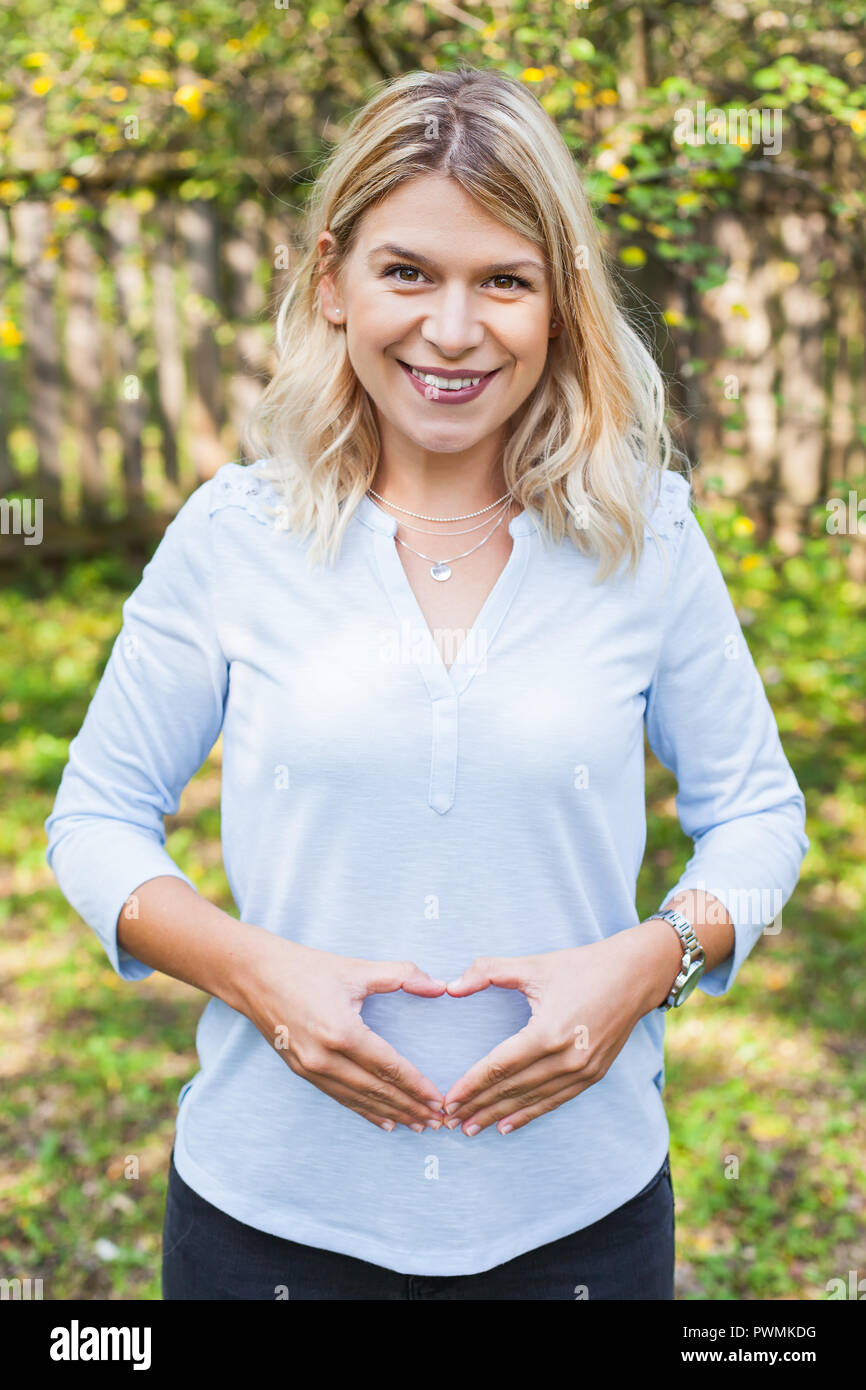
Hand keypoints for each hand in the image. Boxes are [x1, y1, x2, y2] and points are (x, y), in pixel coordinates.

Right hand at [237, 936, 447, 1131]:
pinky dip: (365, 1111)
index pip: (389, 1067)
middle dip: (411, 1107)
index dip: (417, 1086)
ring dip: (392, 1113)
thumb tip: (439, 985)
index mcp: (342, 1032)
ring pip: (359, 1099)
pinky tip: (385, 1121)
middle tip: (439, 1121)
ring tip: (419, 1125)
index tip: (440, 1100)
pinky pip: (340, 1097)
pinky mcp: (301, 1072)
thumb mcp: (356, 968)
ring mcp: (310, 1068)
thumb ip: (402, 975)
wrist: (254, 976)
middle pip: (377, 1090)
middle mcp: (325, 1058)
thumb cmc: (307, 968)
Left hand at [441, 928, 674, 1135]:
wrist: (635, 975)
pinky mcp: (593, 1075)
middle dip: (478, 1106)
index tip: (448, 1100)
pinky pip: (555, 1101)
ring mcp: (582, 1071)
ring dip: (499, 1115)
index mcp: (547, 1032)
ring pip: (531, 1100)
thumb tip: (451, 987)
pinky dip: (529, 1114)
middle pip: (512, 1089)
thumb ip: (488, 971)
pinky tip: (507, 1125)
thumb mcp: (533, 965)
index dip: (471, 1085)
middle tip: (448, 1121)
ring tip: (470, 1128)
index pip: (499, 1066)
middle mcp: (566, 1058)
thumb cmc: (581, 966)